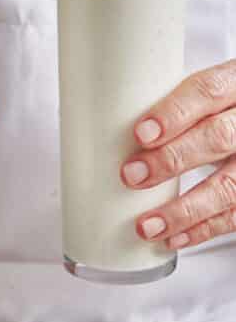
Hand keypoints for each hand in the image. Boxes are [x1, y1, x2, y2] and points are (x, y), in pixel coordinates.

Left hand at [121, 60, 235, 251]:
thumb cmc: (211, 106)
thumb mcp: (194, 93)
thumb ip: (163, 106)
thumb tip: (98, 128)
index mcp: (234, 83)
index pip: (208, 91)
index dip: (175, 113)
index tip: (141, 133)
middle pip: (218, 137)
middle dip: (172, 160)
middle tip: (131, 175)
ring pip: (229, 186)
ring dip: (184, 210)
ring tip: (148, 224)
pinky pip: (235, 215)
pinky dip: (202, 230)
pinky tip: (173, 238)